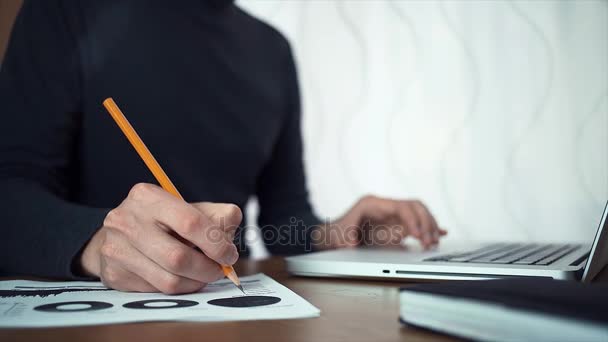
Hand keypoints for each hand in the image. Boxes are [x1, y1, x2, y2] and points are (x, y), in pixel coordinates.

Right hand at [78, 183, 241, 293]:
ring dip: (195, 282)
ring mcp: (116, 249)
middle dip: (207, 269)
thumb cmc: (164, 220)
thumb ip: (217, 215)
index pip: (190, 222)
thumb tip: (229, 234)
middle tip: (219, 270)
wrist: (120, 233)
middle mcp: (126, 221)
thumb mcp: (190, 208)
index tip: (229, 254)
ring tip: (203, 275)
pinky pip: (156, 291)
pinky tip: (182, 278)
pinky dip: (178, 288)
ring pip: (168, 280)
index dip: (216, 243)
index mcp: (148, 197)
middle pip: (178, 257)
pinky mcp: (114, 274)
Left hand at [313, 195, 445, 249]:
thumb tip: (351, 242)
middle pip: (414, 206)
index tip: (418, 234)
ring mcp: (392, 215)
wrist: (333, 235)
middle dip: (426, 222)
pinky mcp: (396, 225)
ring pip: (419, 214)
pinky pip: (416, 224)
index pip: (400, 206)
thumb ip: (345, 239)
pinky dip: (428, 229)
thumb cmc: (336, 233)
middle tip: (429, 241)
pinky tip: (440, 234)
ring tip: (433, 242)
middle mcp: (386, 207)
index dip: (412, 219)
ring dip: (429, 227)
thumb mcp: (339, 235)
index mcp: (373, 204)